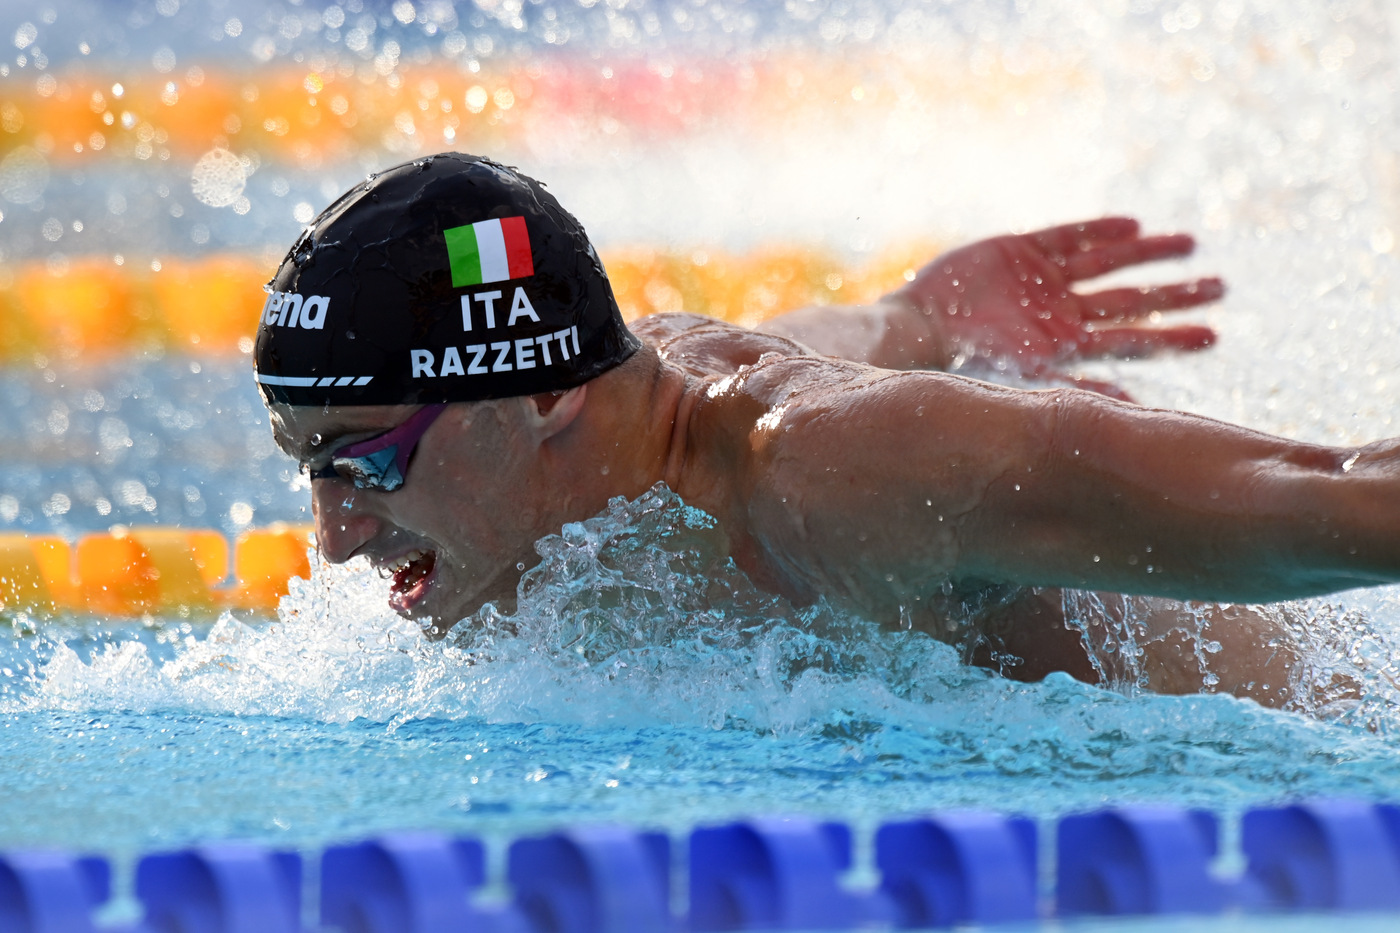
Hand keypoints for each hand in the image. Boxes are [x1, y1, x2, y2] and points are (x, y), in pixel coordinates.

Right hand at [890, 217, 1222, 390]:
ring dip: (1147, 254)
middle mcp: (1060, 314)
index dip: (1170, 338)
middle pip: (1129, 301)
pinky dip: (1097, 229)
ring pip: (1106, 264)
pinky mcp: (1018, 249)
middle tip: (1221, 288)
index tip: (1214, 337)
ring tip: (1190, 245)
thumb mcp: (1022, 381)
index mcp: (1065, 348)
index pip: (1130, 342)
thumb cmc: (962, 366)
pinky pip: (1066, 235)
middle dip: (1174, 294)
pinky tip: (1132, 224)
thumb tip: (1134, 411)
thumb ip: (1075, 389)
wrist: (912, 331)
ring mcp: (1042, 281)